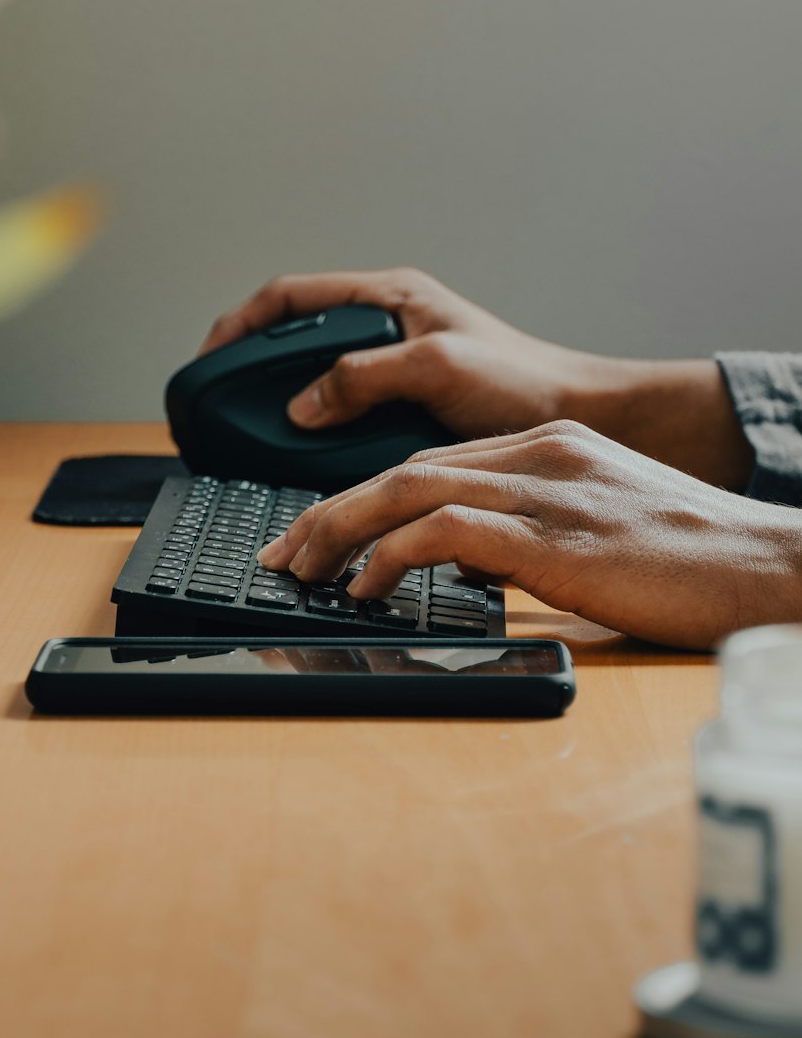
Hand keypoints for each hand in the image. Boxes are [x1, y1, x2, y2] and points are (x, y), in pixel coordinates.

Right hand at [200, 268, 753, 488]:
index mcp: (390, 297)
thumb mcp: (436, 369)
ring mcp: (395, 360)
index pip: (291, 296)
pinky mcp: (407, 397)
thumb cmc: (522, 381)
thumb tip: (301, 405)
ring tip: (256, 430)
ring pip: (317, 373)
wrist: (575, 414)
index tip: (211, 360)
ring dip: (285, 398)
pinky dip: (318, 423)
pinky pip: (344, 404)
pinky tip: (309, 448)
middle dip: (253, 366)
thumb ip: (363, 378)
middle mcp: (387, 323)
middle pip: (295, 336)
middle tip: (223, 403)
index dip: (241, 325)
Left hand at [257, 421, 801, 649]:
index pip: (430, 465)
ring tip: (299, 569)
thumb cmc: (690, 560)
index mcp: (546, 449)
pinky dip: (390, 558)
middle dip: (330, 512)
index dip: (363, 500)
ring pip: (408, 491)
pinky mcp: (554, 537)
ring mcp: (545, 491)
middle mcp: (537, 457)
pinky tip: (363, 588)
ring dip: (340, 530)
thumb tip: (458, 564)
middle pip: (404, 471)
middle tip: (282, 552)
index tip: (318, 534)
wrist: (768, 566)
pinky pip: (444, 534)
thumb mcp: (596, 529)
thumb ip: (525, 532)